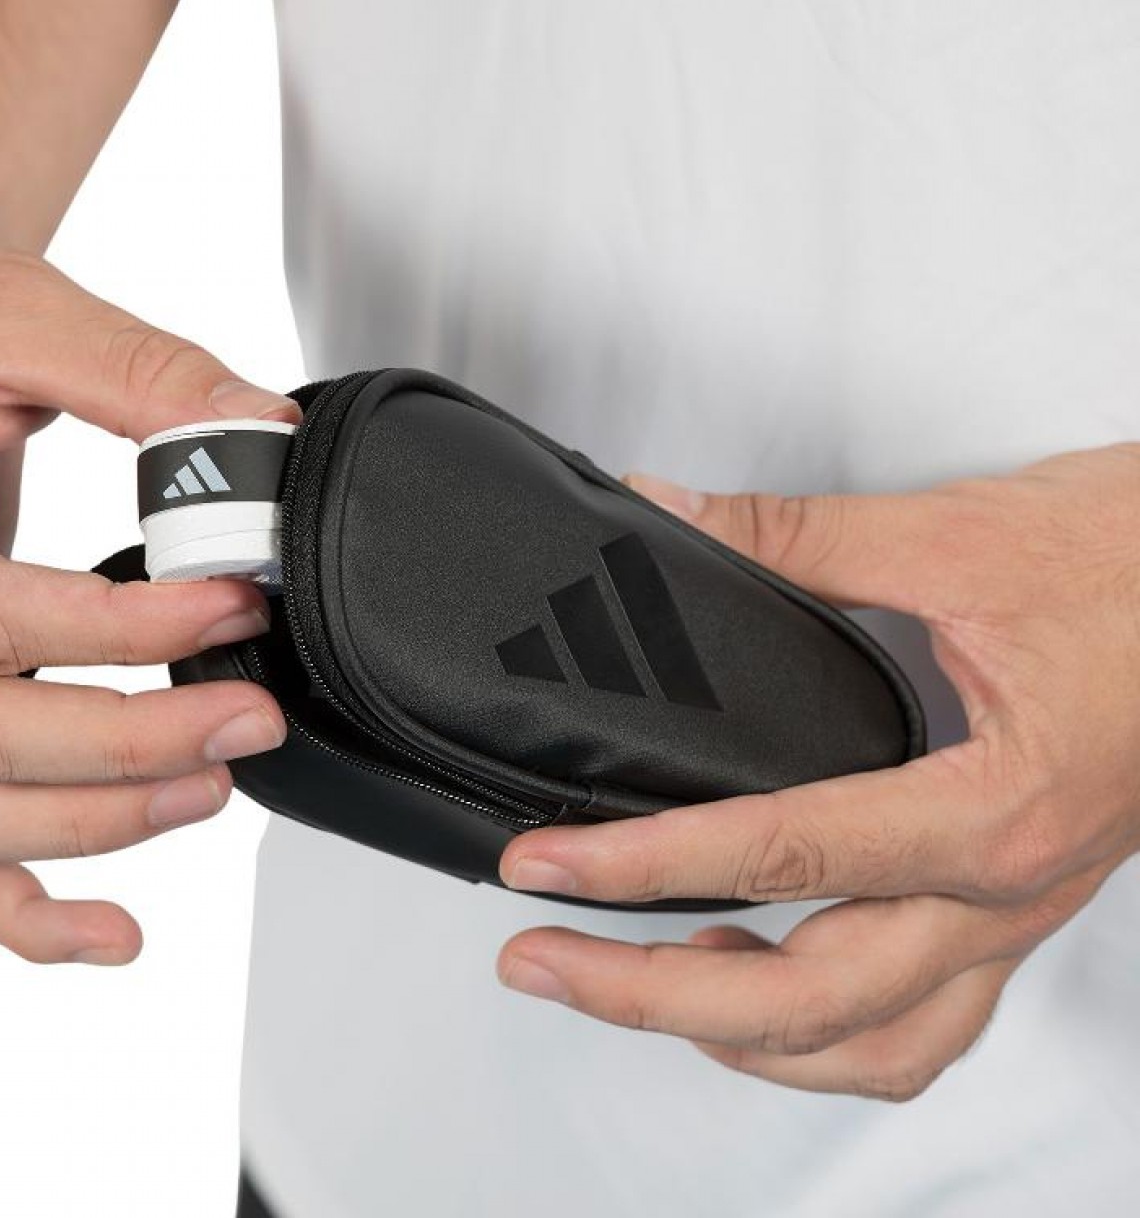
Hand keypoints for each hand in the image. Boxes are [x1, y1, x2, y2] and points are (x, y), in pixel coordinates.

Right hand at [0, 185, 298, 964]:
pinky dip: (18, 905)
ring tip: (211, 792)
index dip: (122, 633)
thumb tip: (266, 436)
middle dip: (131, 744)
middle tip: (252, 716)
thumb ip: (140, 373)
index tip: (234, 601)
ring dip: (91, 826)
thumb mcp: (17, 311)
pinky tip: (113, 931)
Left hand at [496, 446, 1139, 1098]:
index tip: (548, 865)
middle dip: (648, 994)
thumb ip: (797, 535)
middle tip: (542, 961)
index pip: (779, 854)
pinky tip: (768, 988)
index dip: (638, 865)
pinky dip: (830, 1034)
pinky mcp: (1014, 899)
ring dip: (743, 1036)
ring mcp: (1014, 910)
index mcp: (990, 805)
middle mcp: (1003, 887)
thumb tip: (673, 512)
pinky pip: (923, 1022)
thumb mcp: (958, 537)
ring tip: (641, 987)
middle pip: (804, 997)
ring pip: (871, 1043)